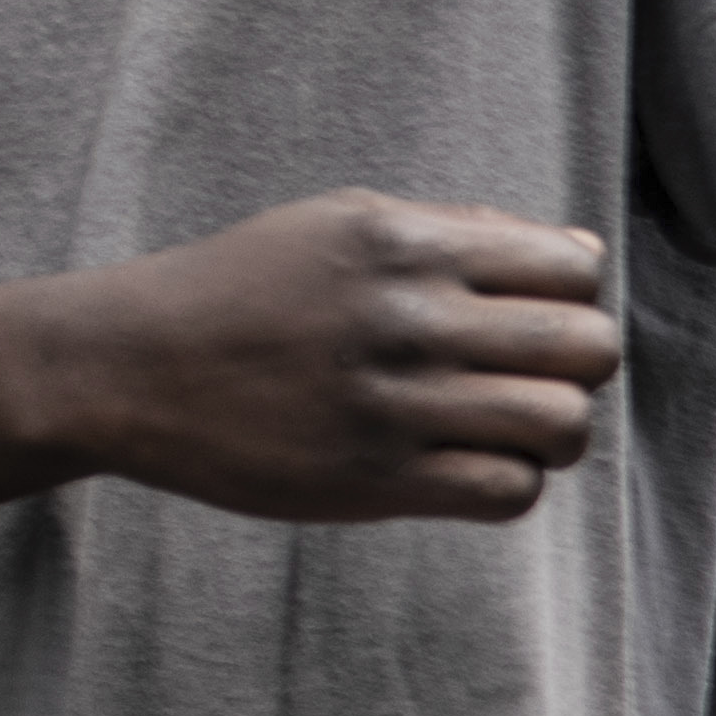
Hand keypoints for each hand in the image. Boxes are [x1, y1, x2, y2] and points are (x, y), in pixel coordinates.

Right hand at [42, 192, 627, 525]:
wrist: (126, 366)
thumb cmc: (248, 290)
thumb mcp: (343, 224)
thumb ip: (464, 231)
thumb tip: (586, 254)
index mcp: (404, 242)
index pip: (576, 268)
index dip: (574, 299)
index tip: (530, 319)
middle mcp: (407, 316)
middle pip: (589, 347)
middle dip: (578, 368)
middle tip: (527, 379)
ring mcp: (394, 401)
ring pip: (563, 425)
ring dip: (551, 434)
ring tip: (502, 428)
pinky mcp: (375, 478)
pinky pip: (510, 491)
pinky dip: (507, 483)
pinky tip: (465, 466)